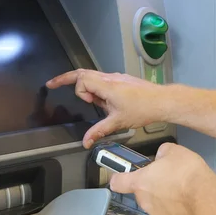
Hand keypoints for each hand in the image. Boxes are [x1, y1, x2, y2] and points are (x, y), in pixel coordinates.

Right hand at [46, 69, 162, 147]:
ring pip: (93, 75)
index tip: (88, 103)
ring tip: (91, 102)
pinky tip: (105, 102)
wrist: (162, 101)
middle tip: (53, 84)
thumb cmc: (142, 109)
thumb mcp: (118, 122)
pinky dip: (97, 88)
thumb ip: (99, 131)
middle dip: (67, 78)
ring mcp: (116, 77)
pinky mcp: (122, 79)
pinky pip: (103, 80)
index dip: (79, 91)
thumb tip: (85, 142)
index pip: (82, 79)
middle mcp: (110, 78)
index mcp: (107, 85)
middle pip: (83, 72)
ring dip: (87, 87)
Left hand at [110, 143, 215, 214]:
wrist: (206, 198)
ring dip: (164, 199)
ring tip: (181, 191)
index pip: (118, 183)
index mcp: (141, 182)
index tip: (120, 178)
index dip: (118, 179)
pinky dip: (176, 210)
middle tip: (168, 179)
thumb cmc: (186, 171)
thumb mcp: (175, 151)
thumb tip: (161, 159)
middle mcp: (145, 202)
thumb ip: (163, 153)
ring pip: (156, 205)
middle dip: (152, 187)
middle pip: (142, 194)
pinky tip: (188, 202)